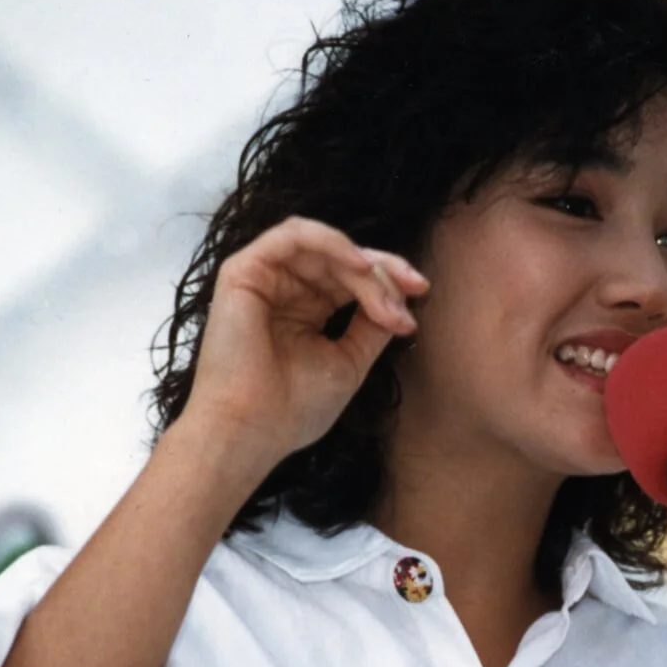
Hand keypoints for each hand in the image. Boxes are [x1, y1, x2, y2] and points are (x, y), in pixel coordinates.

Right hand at [179, 216, 427, 465]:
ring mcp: (264, 278)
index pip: (352, 279)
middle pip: (344, 259)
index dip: (390, 280)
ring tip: (387, 296)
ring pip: (326, 247)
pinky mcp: (243, 271)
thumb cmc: (293, 408)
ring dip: (364, 266)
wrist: (251, 431)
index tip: (422, 294)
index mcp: (307, 310)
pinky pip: (293, 235)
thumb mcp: (350, 362)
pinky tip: (361, 266)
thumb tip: (402, 300)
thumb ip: (373, 326)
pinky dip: (332, 242)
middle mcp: (286, 290)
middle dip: (385, 274)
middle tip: (412, 296)